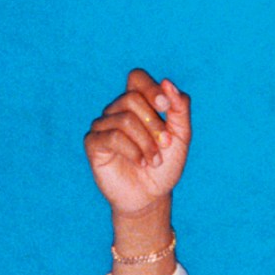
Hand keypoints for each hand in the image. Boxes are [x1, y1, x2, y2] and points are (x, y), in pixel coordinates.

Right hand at [84, 69, 190, 213]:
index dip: (150, 88)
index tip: (165, 106)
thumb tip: (167, 82)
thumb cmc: (165, 166)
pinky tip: (141, 163)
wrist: (151, 197)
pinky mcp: (93, 143)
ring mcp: (102, 125)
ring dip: (146, 143)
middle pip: (132, 98)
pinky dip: (133, 150)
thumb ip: (180, 109)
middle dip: (154, 123)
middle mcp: (117, 110)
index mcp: (137, 103)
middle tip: (165, 145)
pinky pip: (112, 136)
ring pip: (125, 119)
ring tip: (154, 161)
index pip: (136, 77)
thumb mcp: (181, 137)